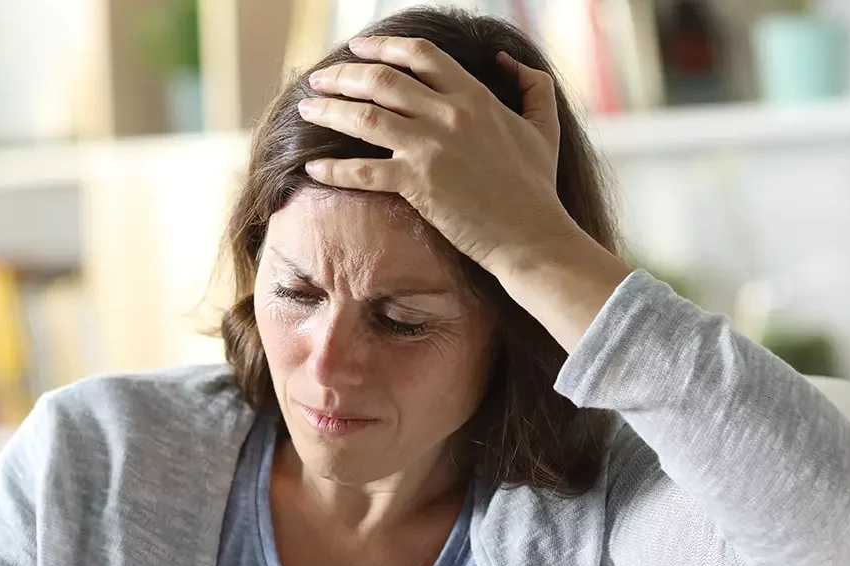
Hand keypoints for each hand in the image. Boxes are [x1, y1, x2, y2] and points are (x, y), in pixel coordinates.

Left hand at [299, 36, 580, 276]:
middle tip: (320, 78)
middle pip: (382, 80)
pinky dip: (334, 170)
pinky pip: (363, 172)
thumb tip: (504, 58)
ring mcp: (431, 149)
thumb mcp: (544, 126)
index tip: (358, 47)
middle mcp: (449, 115)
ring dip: (330, 110)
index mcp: (475, 97)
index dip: (384, 46)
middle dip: (344, 74)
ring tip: (306, 110)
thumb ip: (531, 84)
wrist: (531, 236)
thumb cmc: (537, 187)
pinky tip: (313, 168)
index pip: (421, 55)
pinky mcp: (417, 185)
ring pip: (365, 118)